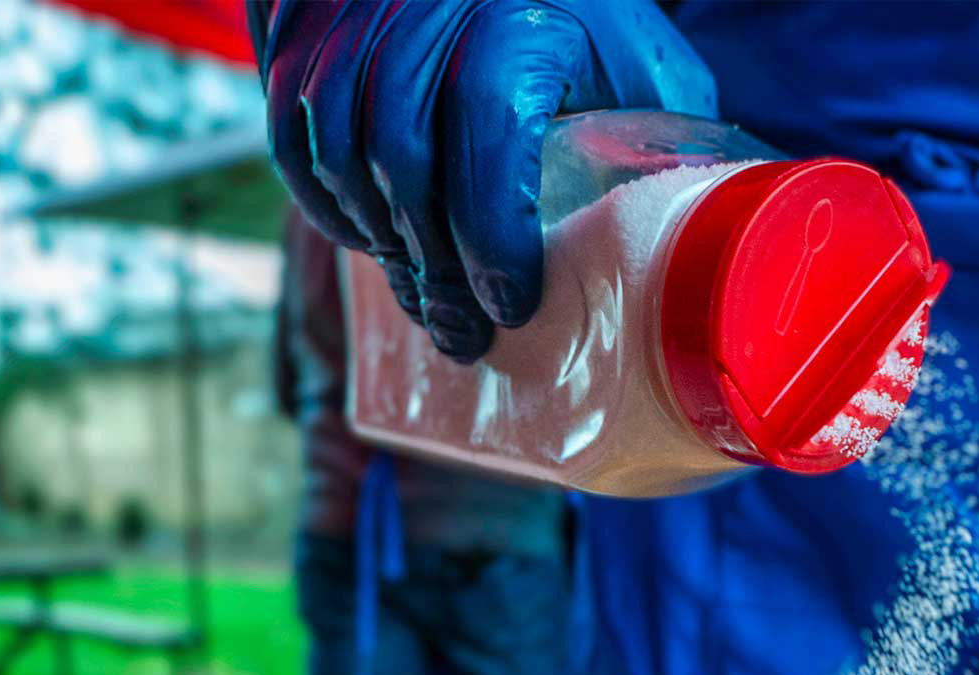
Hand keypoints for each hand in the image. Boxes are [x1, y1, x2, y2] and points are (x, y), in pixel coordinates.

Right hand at [259, 0, 714, 359]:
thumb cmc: (581, 16)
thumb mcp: (641, 62)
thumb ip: (662, 142)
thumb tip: (685, 255)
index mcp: (517, 18)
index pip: (483, 133)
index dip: (492, 237)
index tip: (513, 305)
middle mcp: (423, 8)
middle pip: (402, 162)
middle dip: (434, 271)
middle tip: (465, 338)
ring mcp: (350, 19)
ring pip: (340, 157)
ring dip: (381, 247)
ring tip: (425, 302)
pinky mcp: (299, 33)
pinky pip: (293, 143)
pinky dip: (327, 208)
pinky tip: (373, 244)